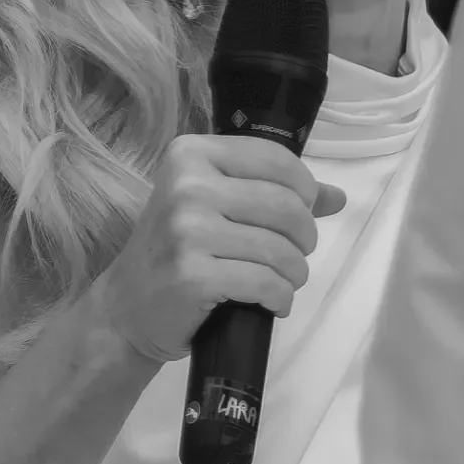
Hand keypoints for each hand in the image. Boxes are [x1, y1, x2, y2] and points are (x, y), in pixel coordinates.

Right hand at [96, 135, 346, 364]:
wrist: (127, 308)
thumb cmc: (176, 251)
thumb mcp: (213, 206)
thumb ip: (273, 192)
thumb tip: (336, 196)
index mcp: (190, 155)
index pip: (275, 160)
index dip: (305, 189)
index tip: (303, 214)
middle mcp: (187, 185)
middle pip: (285, 205)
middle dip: (305, 237)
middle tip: (296, 255)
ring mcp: (187, 230)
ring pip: (280, 248)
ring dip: (295, 273)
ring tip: (285, 282)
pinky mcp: (193, 274)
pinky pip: (265, 282)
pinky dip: (280, 297)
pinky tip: (272, 302)